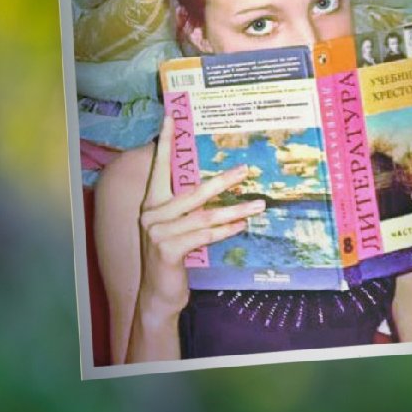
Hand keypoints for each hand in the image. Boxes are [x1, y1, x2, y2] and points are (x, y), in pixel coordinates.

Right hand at [137, 114, 265, 318]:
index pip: (159, 167)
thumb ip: (189, 206)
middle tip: (246, 169)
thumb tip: (215, 184)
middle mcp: (152, 214)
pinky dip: (226, 230)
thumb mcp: (178, 226)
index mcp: (152, 203)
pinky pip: (203, 235)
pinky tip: (242, 225)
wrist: (158, 293)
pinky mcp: (167, 250)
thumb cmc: (172, 254)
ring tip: (259, 204)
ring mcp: (158, 233)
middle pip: (192, 191)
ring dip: (235, 209)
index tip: (170, 118)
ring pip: (204, 215)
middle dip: (222, 180)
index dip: (164, 143)